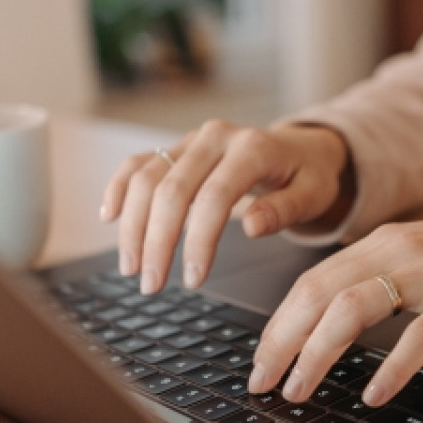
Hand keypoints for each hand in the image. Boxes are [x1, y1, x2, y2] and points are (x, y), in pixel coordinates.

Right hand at [100, 121, 350, 292]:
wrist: (301, 148)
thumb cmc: (308, 177)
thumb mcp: (312, 194)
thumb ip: (284, 209)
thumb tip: (252, 226)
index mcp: (252, 148)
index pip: (215, 197)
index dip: (199, 241)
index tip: (193, 280)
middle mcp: (215, 137)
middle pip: (172, 189)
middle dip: (156, 241)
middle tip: (151, 284)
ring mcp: (191, 140)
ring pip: (147, 178)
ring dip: (133, 225)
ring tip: (131, 268)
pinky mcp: (176, 148)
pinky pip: (138, 163)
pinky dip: (119, 188)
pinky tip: (109, 217)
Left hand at [247, 202, 422, 405]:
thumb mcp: (415, 262)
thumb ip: (372, 285)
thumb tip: (319, 333)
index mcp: (379, 244)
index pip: (310, 283)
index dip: (278, 325)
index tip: (259, 363)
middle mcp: (398, 251)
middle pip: (319, 294)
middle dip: (282, 343)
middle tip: (263, 384)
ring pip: (355, 308)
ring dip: (318, 354)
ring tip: (301, 391)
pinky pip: (422, 334)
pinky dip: (392, 367)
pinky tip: (375, 394)